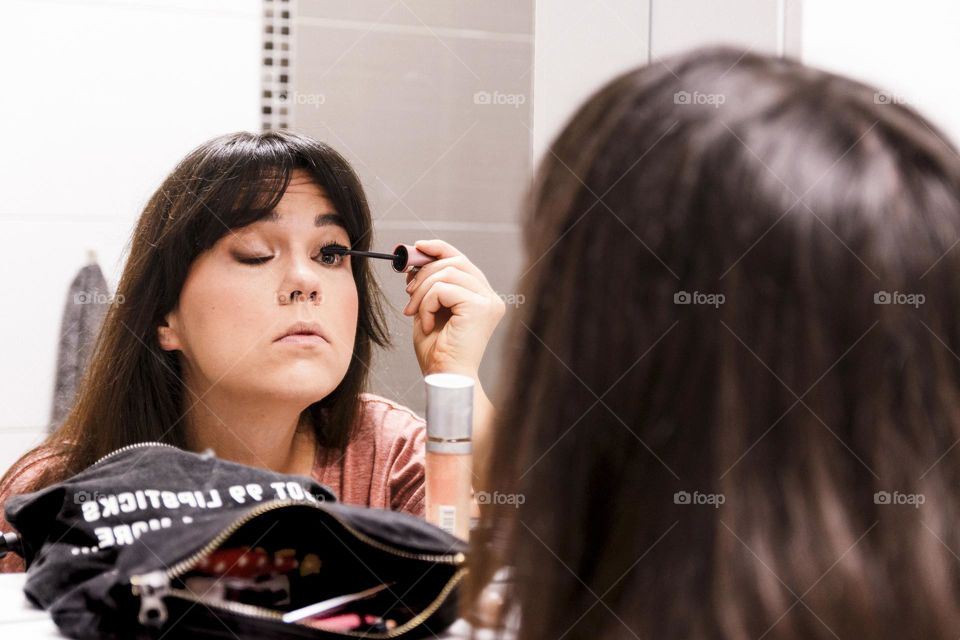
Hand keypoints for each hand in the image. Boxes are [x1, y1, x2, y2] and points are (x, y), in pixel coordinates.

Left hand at [401, 239, 505, 376]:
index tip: (417, 247)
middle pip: (456, 261)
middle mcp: (490, 297)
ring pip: (447, 272)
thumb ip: (429, 285)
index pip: (462, 259)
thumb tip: (417, 257)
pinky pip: (444, 288)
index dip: (439, 248)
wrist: (445, 378)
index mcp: (481, 297)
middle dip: (425, 271)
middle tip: (408, 292)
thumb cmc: (437, 351)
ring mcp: (488, 301)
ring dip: (422, 292)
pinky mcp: (480, 307)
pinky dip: (427, 304)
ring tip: (415, 314)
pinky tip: (428, 324)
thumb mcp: (429, 309)